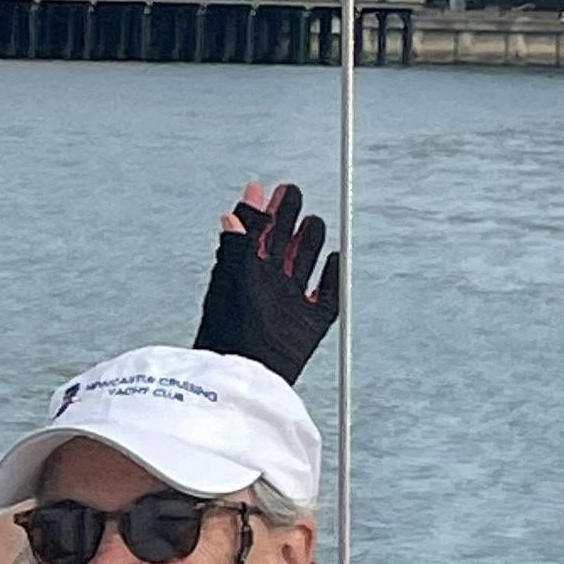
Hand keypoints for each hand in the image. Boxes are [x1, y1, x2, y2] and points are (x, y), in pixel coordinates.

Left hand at [194, 179, 339, 385]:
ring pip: (305, 262)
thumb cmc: (229, 333)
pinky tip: (334, 258)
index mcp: (246, 276)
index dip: (263, 211)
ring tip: (312, 221)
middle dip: (288, 217)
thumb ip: (237, 244)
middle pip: (284, 243)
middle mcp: (269, 287)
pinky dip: (334, 275)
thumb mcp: (232, 280)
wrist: (242, 375)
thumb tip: (237, 208)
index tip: (267, 189)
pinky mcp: (310, 324)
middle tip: (291, 193)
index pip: (258, 234)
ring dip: (309, 240)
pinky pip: (328, 294)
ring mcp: (290, 303)